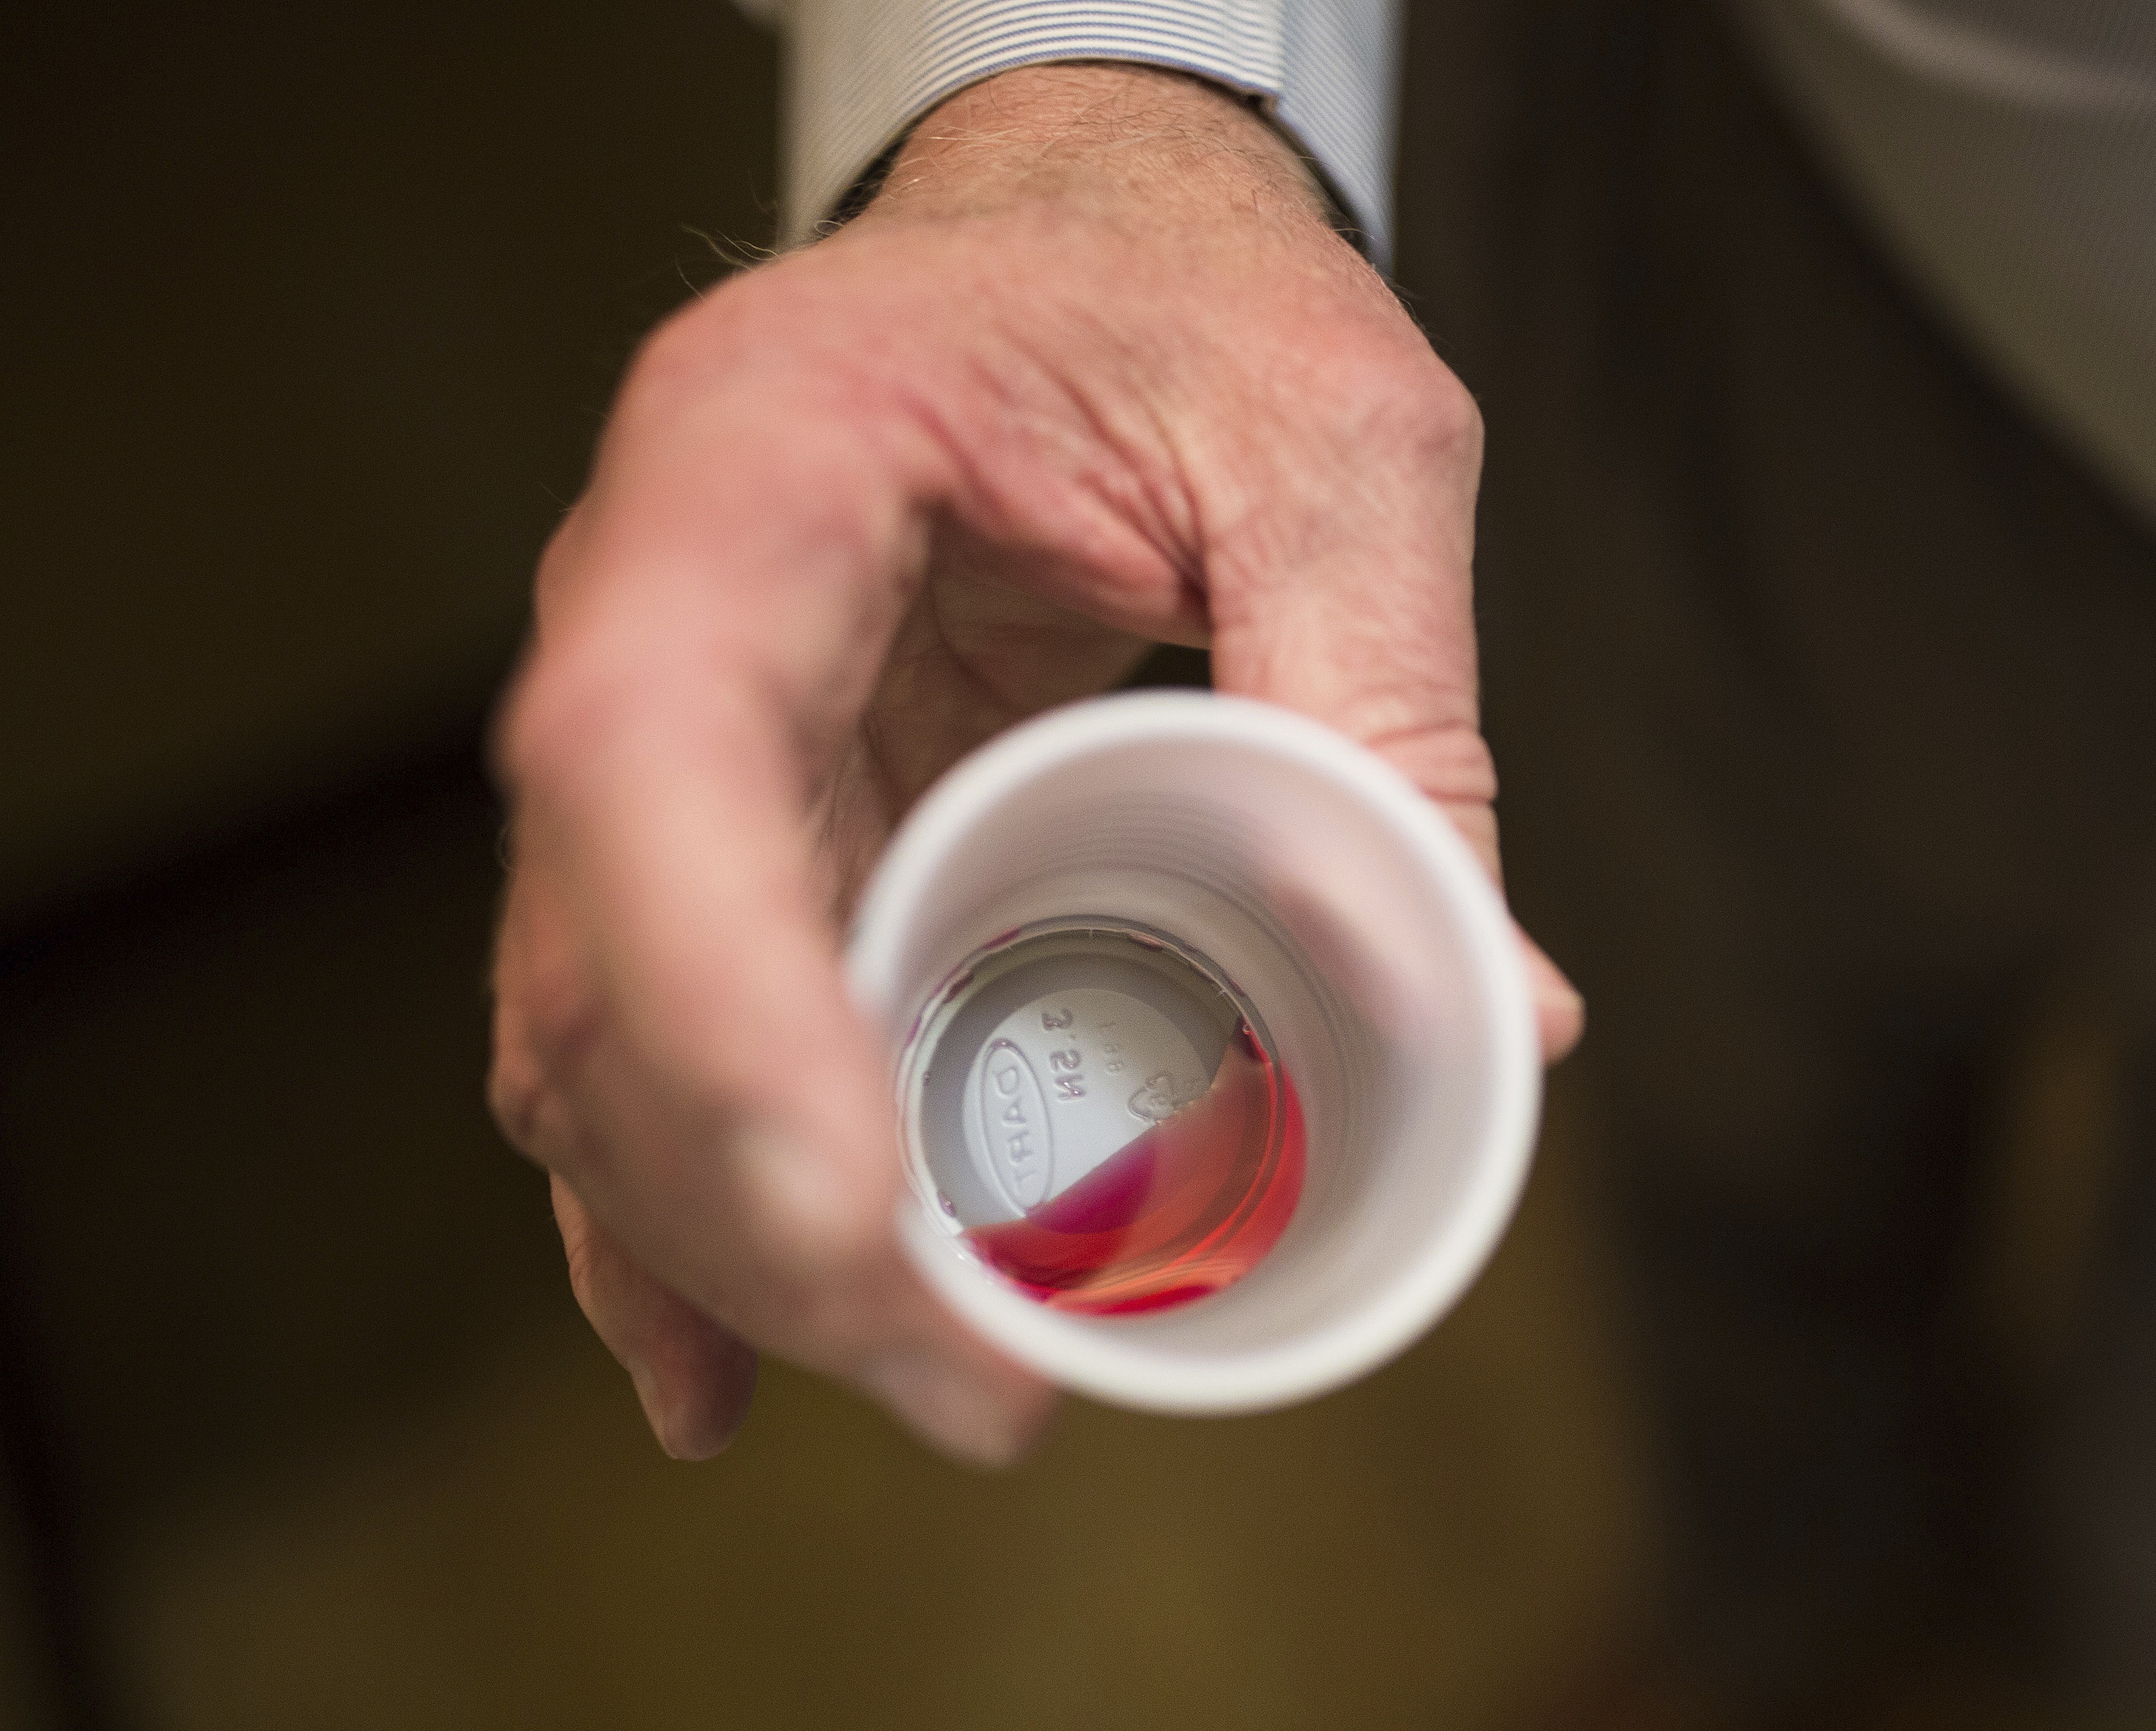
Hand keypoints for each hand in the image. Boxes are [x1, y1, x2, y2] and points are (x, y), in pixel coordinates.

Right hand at [488, 64, 1583, 1466]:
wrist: (1079, 240)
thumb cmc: (1186, 298)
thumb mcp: (1337, 449)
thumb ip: (1393, 710)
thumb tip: (1491, 1017)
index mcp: (767, 464)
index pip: (652, 745)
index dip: (715, 1000)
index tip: (850, 1217)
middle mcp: (660, 609)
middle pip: (620, 951)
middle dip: (769, 1205)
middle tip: (983, 1383)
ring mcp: (676, 733)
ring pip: (616, 1036)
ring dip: (751, 1246)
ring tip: (951, 1388)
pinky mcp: (739, 829)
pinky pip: (666, 1035)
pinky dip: (690, 1213)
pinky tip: (728, 1366)